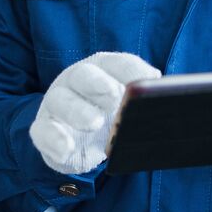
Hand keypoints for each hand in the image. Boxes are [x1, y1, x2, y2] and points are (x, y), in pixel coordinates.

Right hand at [30, 51, 159, 174]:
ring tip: (94, 123)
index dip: (131, 70)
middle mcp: (76, 80)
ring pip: (61, 100)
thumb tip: (169, 101)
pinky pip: (43, 131)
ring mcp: (57, 103)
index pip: (116, 63)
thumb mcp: (128, 108)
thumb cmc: (108, 116)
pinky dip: (54, 139)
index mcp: (101, 69)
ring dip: (77, 110)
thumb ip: (145, 103)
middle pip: (84, 75)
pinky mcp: (43, 128)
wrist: (74, 139)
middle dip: (100, 83)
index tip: (150, 79)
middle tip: (116, 96)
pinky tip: (66, 148)